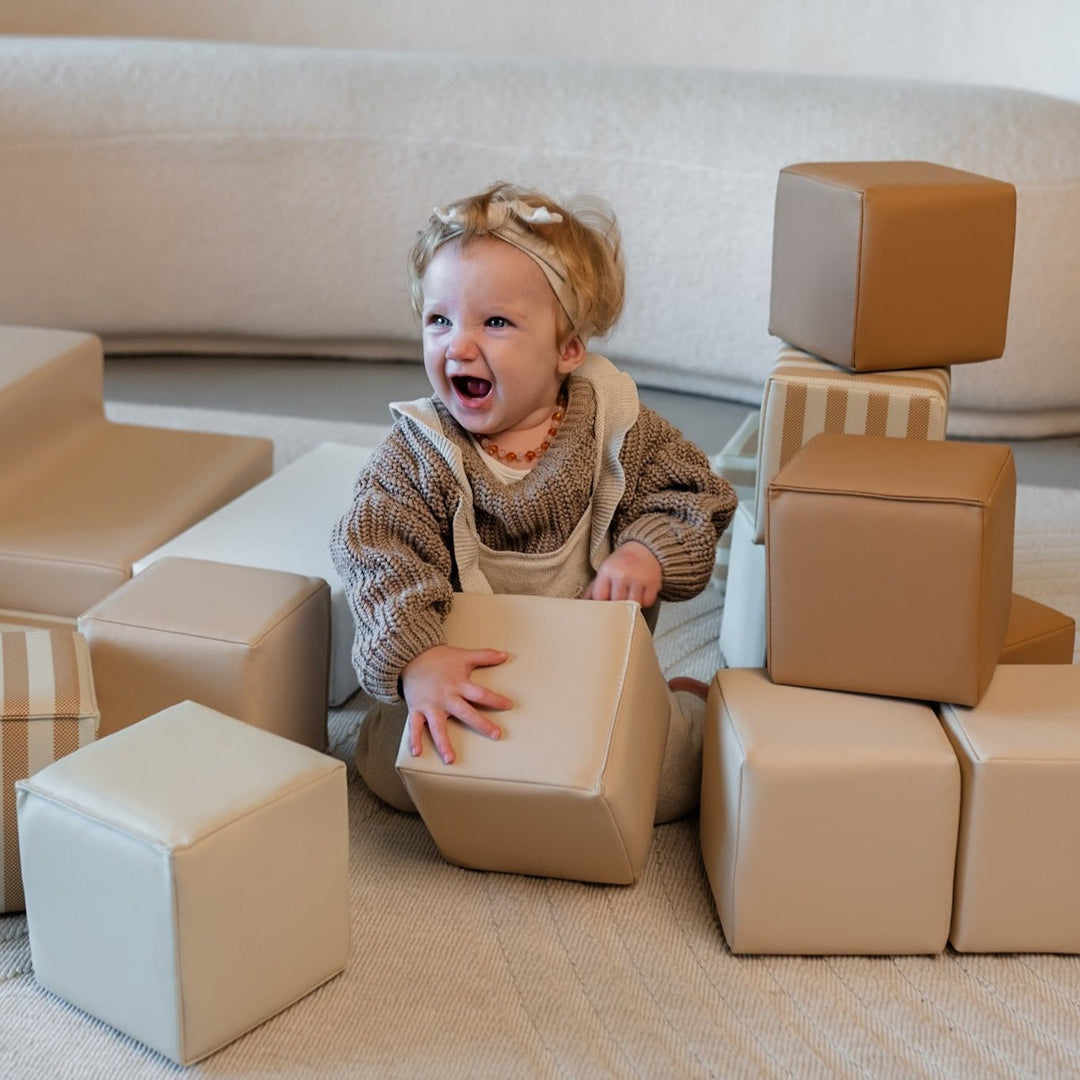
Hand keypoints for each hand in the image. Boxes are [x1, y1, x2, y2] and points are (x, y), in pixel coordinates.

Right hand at [400, 644, 511, 763]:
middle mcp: (445, 697)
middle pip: (465, 713)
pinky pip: (414, 726)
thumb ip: (485, 656)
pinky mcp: (416, 709)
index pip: (481, 693)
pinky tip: (417, 753)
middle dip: (481, 724)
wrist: (411, 655)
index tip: (509, 706)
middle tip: (495, 735)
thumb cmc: (440, 658)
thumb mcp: (464, 655)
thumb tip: (506, 655)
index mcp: (459, 685)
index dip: (495, 699)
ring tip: (450, 759)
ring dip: (444, 743)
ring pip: (438, 727)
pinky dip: (414, 739)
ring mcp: (430, 705)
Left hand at [584, 540, 662, 607]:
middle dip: (617, 607)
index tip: (604, 608)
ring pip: (633, 605)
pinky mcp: (653, 582)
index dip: (601, 605)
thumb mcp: (604, 571)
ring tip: (630, 597)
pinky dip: (644, 601)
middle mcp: (622, 574)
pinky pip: (647, 602)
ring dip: (631, 605)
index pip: (600, 597)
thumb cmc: (621, 563)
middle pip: (617, 603)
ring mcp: (638, 579)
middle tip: (618, 604)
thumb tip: (583, 605)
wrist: (643, 547)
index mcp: (606, 571)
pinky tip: (641, 593)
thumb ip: (594, 589)